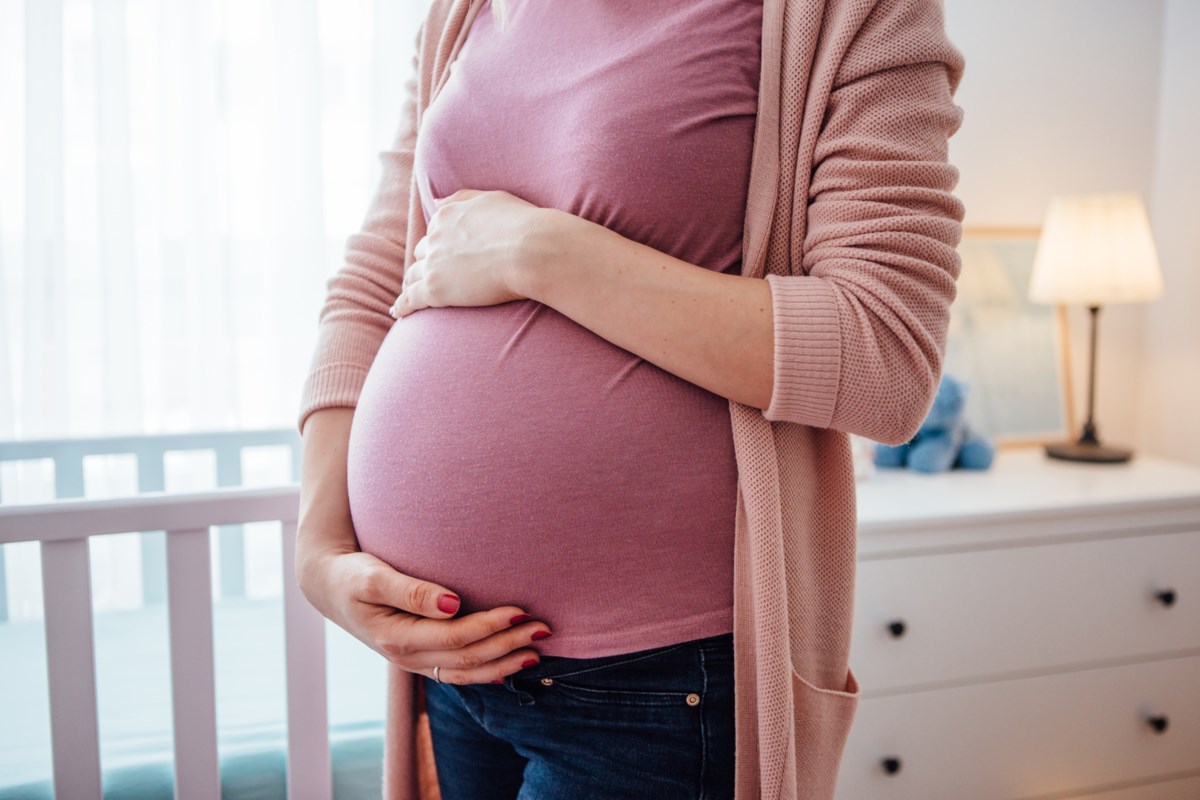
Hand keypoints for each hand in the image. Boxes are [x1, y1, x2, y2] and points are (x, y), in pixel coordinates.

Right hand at [297, 546, 550, 684]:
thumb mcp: (373, 577)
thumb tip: (453, 603)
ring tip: (537, 653)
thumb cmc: (352, 574)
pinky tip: (508, 669)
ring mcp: (413, 662)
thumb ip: (411, 590)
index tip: (520, 610)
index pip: (455, 638)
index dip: (490, 626)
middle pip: (467, 658)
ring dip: (503, 664)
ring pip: (465, 672)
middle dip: (508, 646)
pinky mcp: (418, 657)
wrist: (329, 586)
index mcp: (396, 638)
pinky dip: (484, 673)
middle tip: (544, 628)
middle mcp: (407, 657)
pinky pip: (456, 673)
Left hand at [389, 188, 553, 317]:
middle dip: (425, 263)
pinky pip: (411, 299)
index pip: (435, 232)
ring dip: (412, 284)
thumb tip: (434, 200)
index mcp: (447, 215)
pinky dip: (403, 305)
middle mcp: (435, 238)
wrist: (530, 251)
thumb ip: (462, 198)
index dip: (439, 245)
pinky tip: (398, 312)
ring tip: (411, 295)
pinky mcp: (435, 289)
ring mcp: (433, 264)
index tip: (443, 255)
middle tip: (431, 276)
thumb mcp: (491, 199)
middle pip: (423, 253)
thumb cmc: (521, 224)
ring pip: (414, 276)